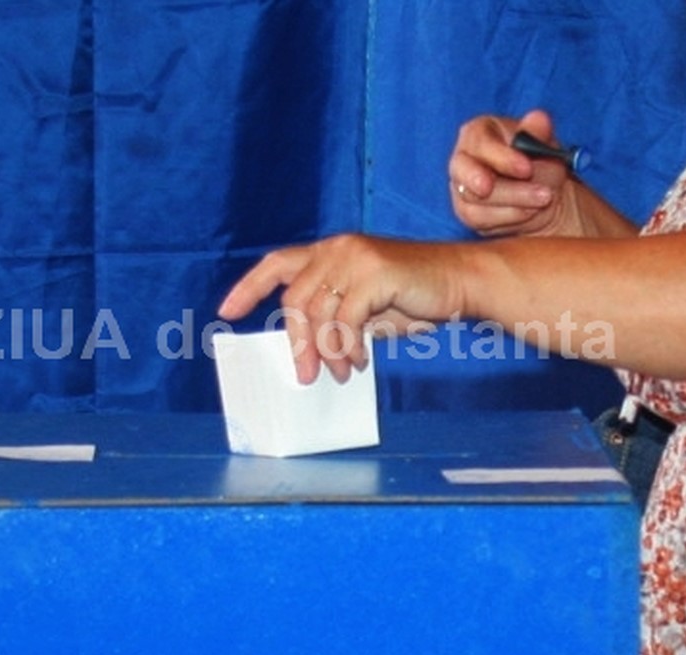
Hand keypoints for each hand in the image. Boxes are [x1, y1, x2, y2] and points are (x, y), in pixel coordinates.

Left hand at [218, 234, 463, 383]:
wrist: (459, 282)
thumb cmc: (411, 297)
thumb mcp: (362, 309)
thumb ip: (332, 318)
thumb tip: (305, 351)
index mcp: (328, 252)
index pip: (277, 264)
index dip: (248, 287)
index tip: (226, 312)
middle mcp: (336, 248)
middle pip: (294, 299)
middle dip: (296, 342)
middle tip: (306, 374)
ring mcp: (355, 256)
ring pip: (318, 313)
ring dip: (325, 351)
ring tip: (340, 372)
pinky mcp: (375, 271)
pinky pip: (346, 320)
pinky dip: (348, 347)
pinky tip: (359, 360)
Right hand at [449, 110, 580, 236]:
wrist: (543, 193)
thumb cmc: (539, 162)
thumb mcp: (545, 144)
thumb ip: (539, 132)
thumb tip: (539, 118)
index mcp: (478, 132)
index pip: (478, 141)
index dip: (501, 156)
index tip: (527, 169)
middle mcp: (463, 158)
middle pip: (463, 170)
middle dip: (492, 183)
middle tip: (517, 191)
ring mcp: (460, 185)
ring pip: (473, 198)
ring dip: (512, 201)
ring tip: (542, 199)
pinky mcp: (465, 210)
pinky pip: (478, 218)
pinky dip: (508, 216)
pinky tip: (529, 212)